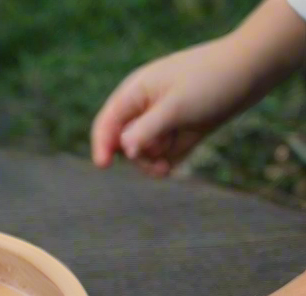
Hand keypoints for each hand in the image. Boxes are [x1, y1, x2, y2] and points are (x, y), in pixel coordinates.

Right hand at [91, 35, 254, 174]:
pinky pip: (164, 156)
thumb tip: (123, 150)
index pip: (107, 123)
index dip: (101, 145)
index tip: (103, 166)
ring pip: (144, 153)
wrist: (253, 70)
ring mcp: (162, 120)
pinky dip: (169, 161)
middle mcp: (145, 107)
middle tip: (158, 163)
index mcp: (136, 93)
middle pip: (124, 144)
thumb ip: (146, 130)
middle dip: (138, 157)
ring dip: (154, 162)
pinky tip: (178, 162)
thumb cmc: (212, 80)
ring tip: (168, 166)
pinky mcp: (179, 131)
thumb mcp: (175, 107)